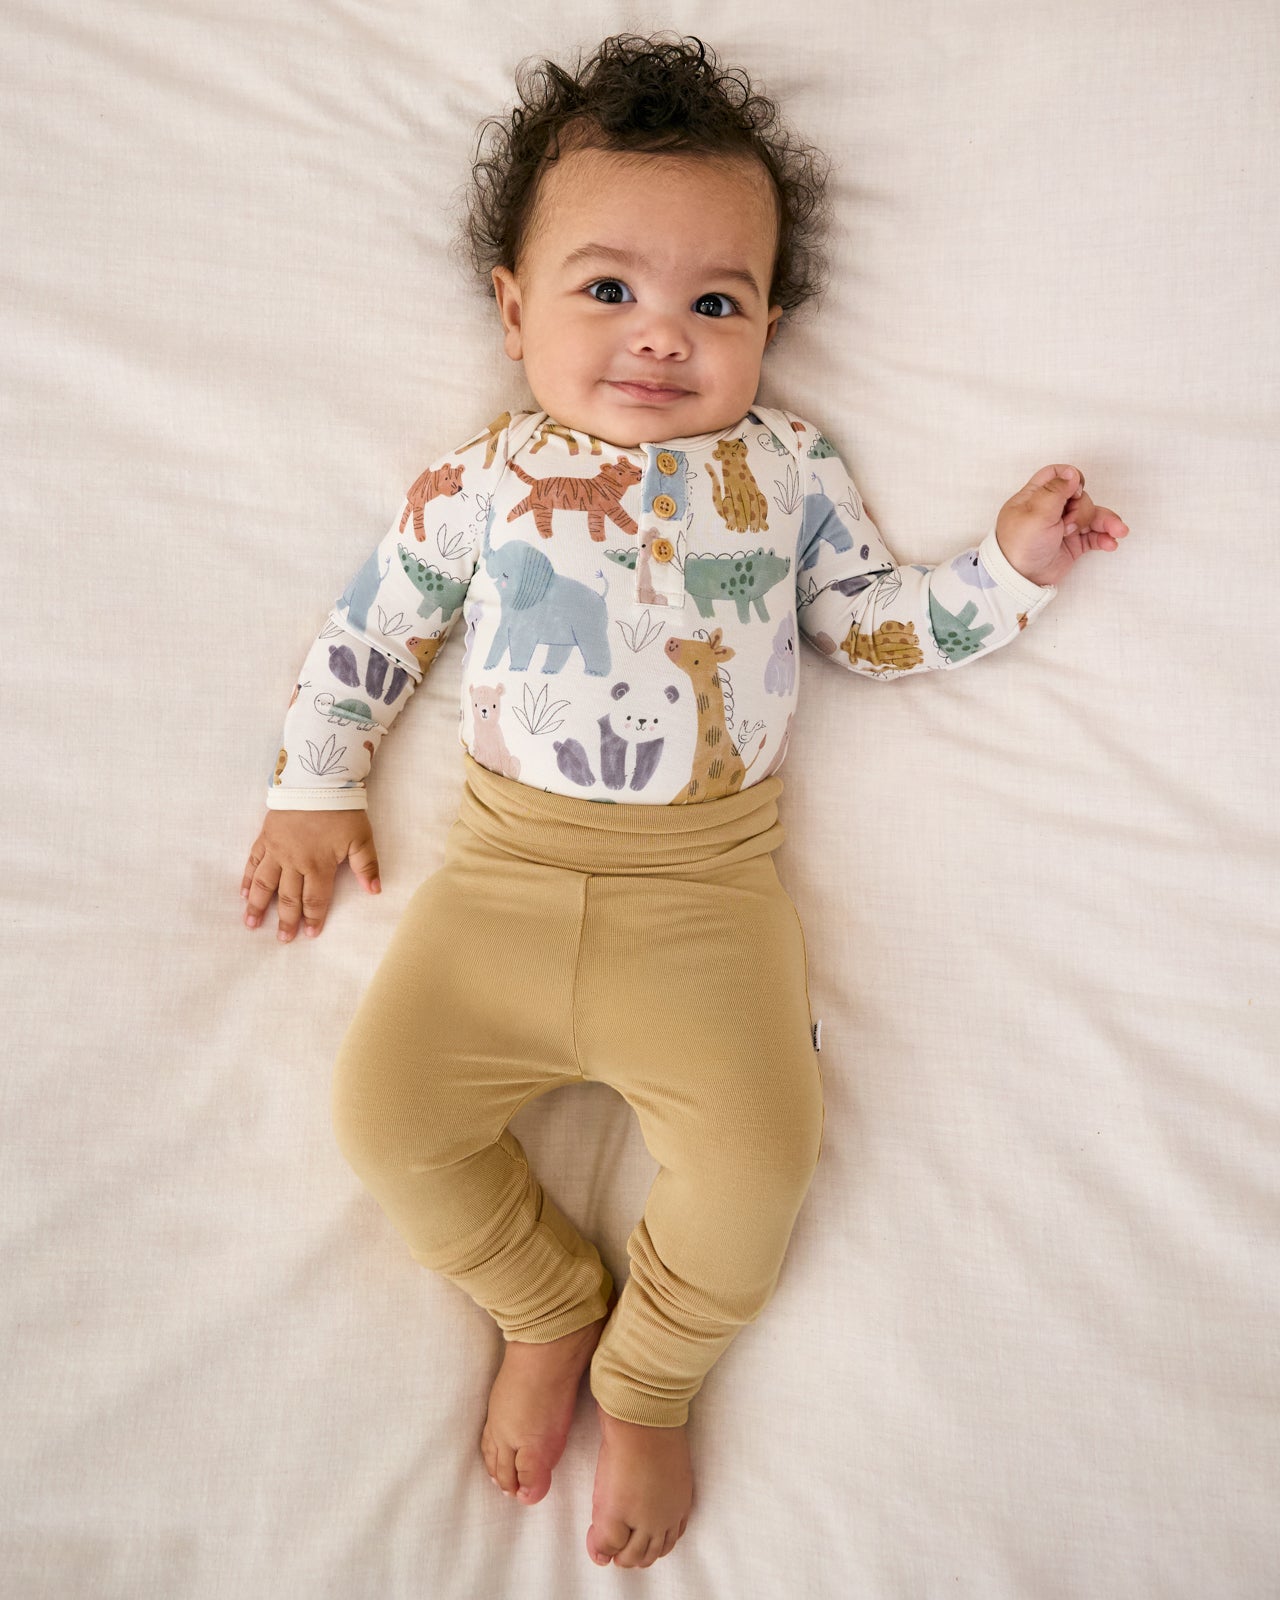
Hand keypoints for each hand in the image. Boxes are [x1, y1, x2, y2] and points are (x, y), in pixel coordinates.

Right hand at [240, 810, 380, 941]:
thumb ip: (367, 866)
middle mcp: (294, 862)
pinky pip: (252, 862)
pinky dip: (246, 878)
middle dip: (286, 920)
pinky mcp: (265, 837)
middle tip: (282, 938)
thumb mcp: (361, 837)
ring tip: (250, 924)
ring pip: (264, 883)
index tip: (310, 934)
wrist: (316, 780)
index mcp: (318, 865)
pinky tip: (242, 893)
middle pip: (288, 897)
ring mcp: (276, 850)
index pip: (314, 899)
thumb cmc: (341, 810)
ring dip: (256, 905)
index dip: (313, 918)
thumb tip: (374, 891)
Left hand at [994, 464, 1129, 588]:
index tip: (1075, 492)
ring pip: (1091, 515)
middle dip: (1082, 509)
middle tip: (1068, 526)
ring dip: (1105, 522)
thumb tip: (1072, 473)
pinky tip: (1111, 543)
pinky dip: (1104, 537)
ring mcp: (1063, 526)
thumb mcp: (1036, 513)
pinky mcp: (1073, 543)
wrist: (1021, 579)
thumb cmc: (1020, 546)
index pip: (1057, 475)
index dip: (1071, 478)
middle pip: (1079, 496)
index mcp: (1036, 496)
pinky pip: (1095, 535)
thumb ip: (1055, 491)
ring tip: (1117, 531)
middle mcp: (1050, 509)